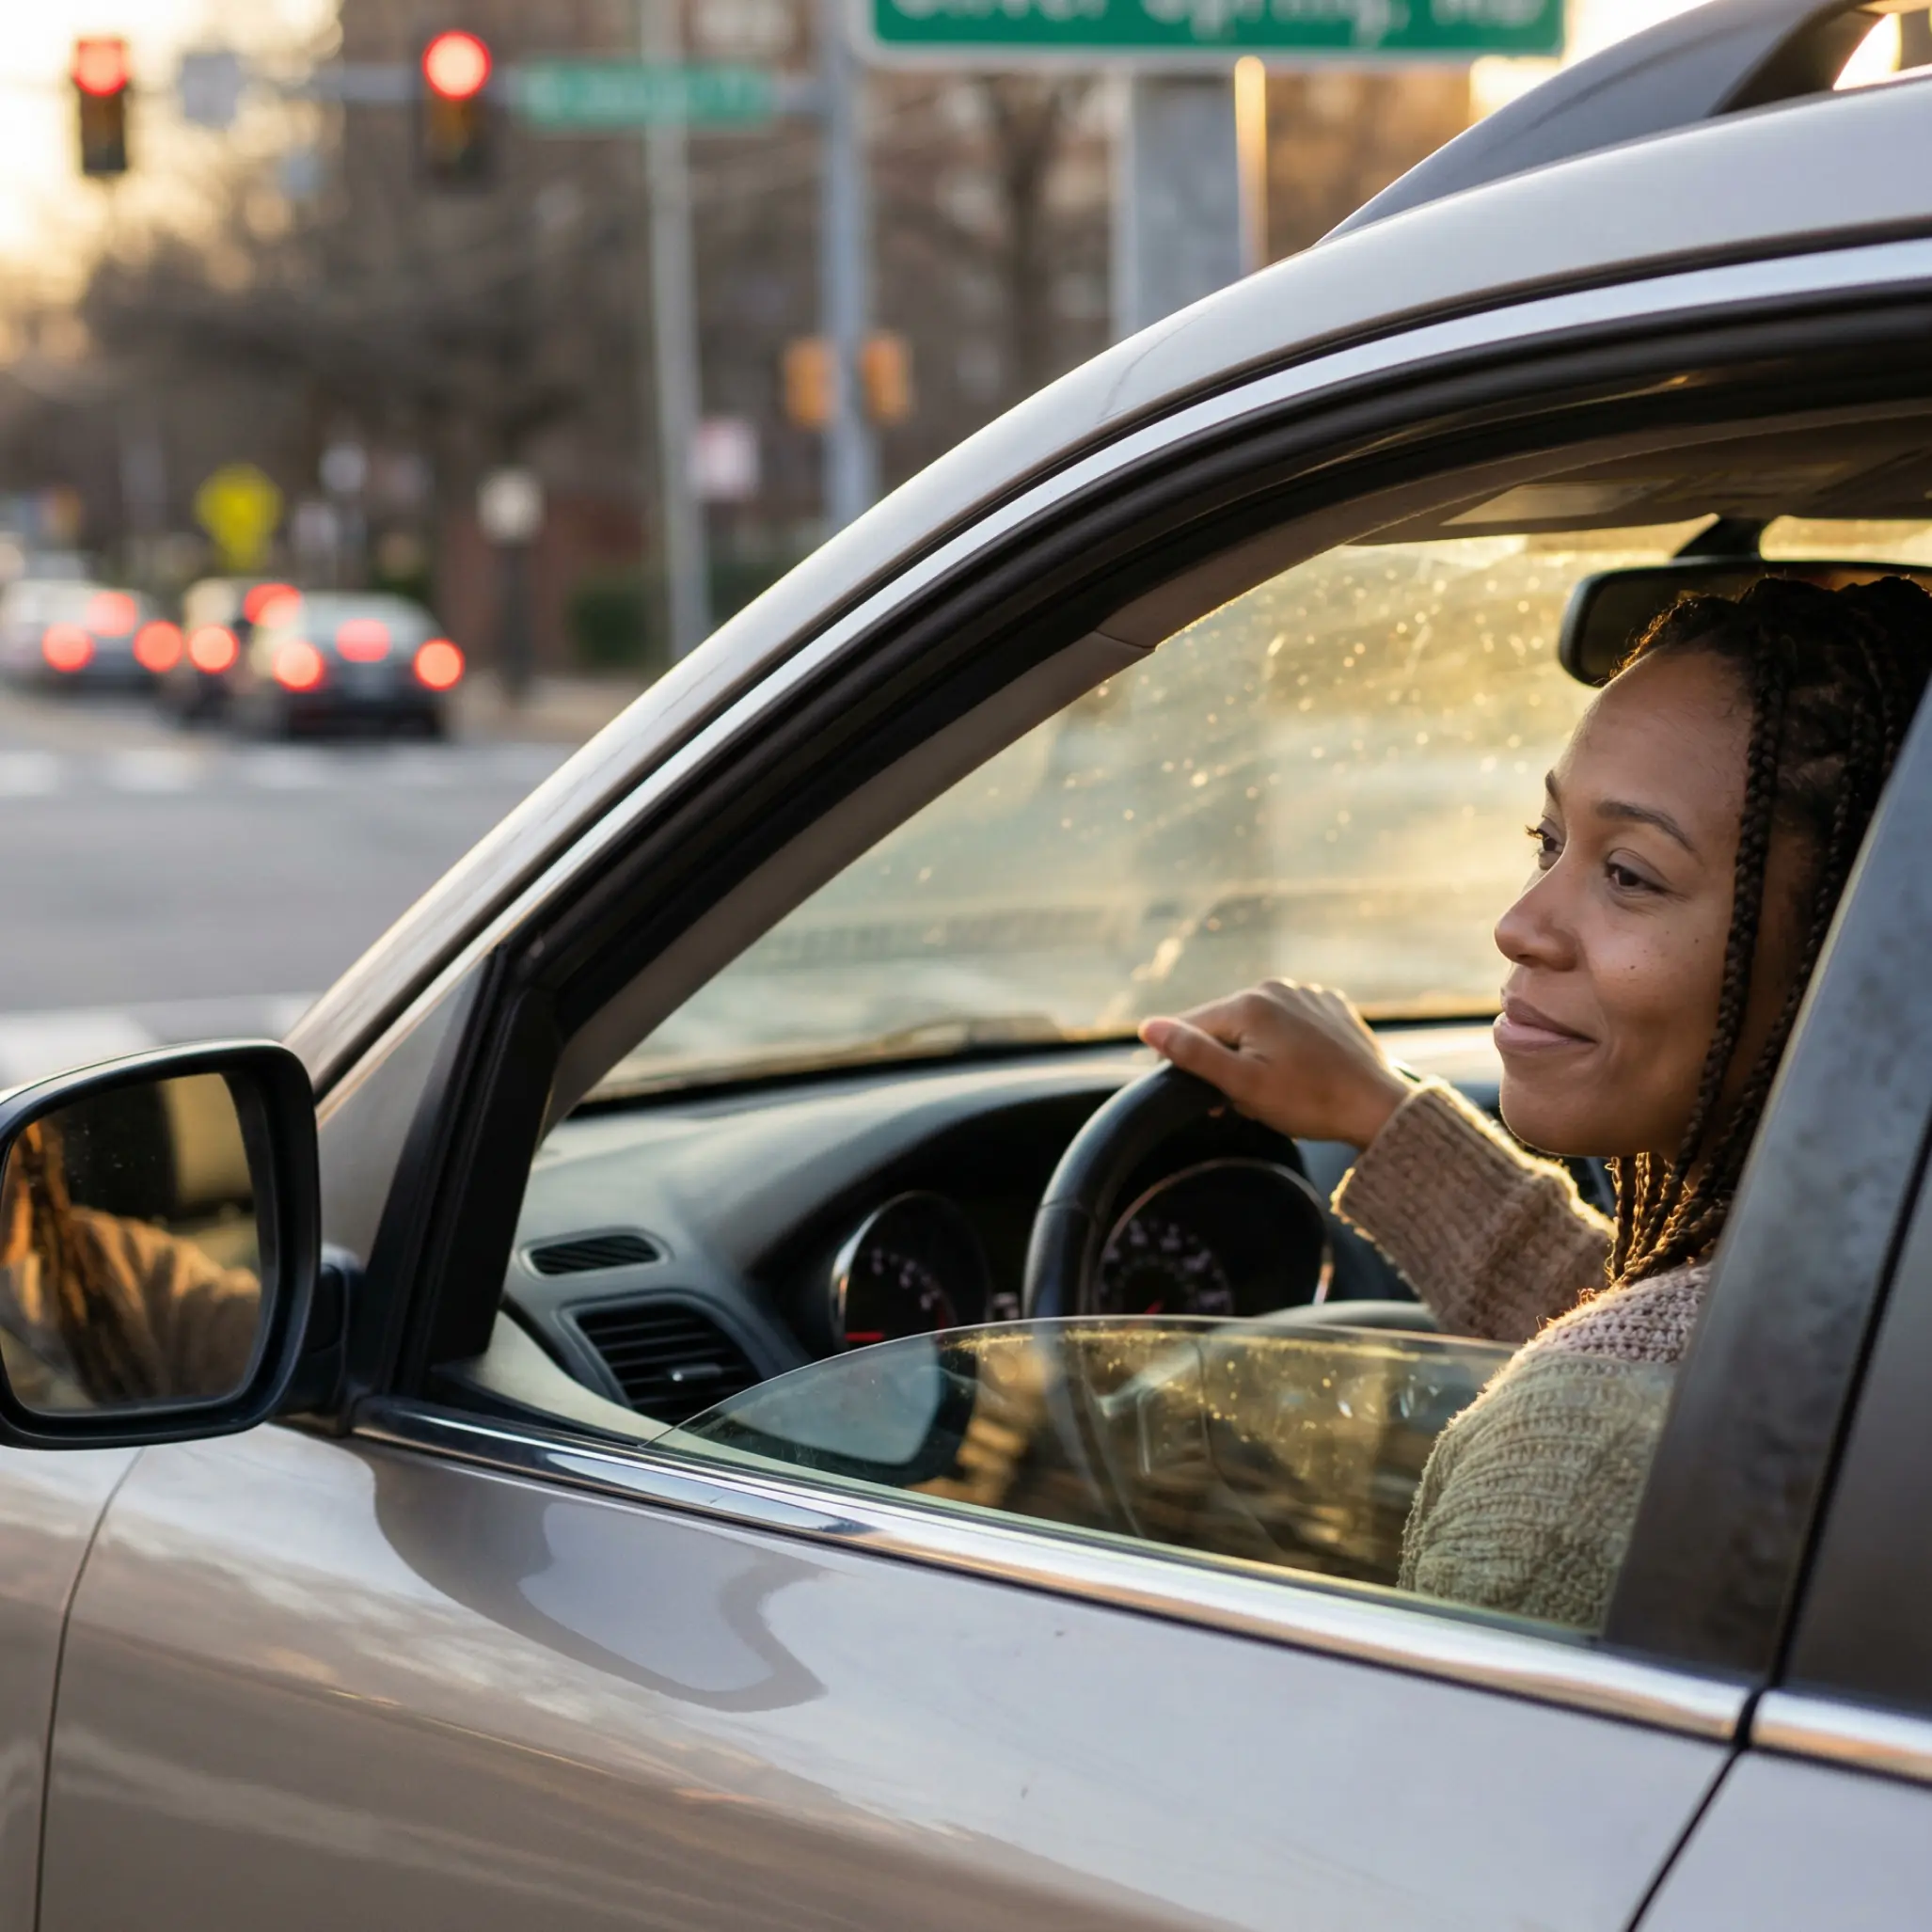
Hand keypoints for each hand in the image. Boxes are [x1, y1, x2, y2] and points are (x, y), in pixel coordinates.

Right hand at [1139, 981, 1410, 1149]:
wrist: (1378, 1107)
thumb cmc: (1310, 1101)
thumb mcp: (1243, 1085)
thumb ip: (1193, 1053)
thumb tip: (1148, 1027)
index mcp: (1249, 1003)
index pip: (1190, 1026)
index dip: (1186, 1062)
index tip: (1204, 1095)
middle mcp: (1276, 987)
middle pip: (1224, 1023)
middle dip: (1224, 1059)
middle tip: (1244, 1100)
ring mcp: (1306, 993)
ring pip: (1256, 1023)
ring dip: (1253, 1051)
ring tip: (1276, 1088)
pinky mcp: (1328, 1006)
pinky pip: (1289, 1021)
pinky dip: (1284, 1043)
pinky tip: (1301, 1070)